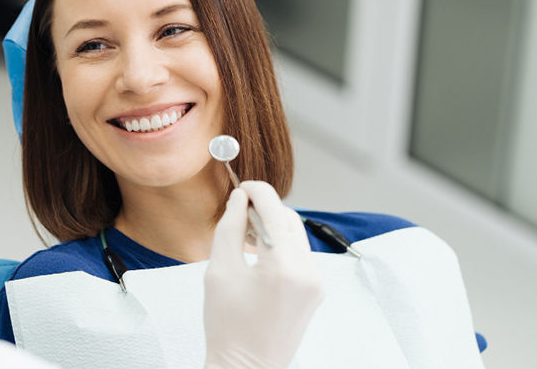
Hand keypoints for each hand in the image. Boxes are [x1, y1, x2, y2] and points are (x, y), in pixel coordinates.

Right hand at [204, 181, 323, 368]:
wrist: (246, 368)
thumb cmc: (227, 325)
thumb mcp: (220, 271)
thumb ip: (230, 228)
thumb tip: (239, 199)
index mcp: (284, 267)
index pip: (274, 210)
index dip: (257, 191)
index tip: (242, 186)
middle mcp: (308, 272)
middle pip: (289, 219)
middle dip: (265, 209)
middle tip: (237, 213)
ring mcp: (316, 284)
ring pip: (296, 236)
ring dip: (273, 227)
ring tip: (244, 237)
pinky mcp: (315, 292)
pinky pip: (300, 255)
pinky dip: (281, 247)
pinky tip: (259, 256)